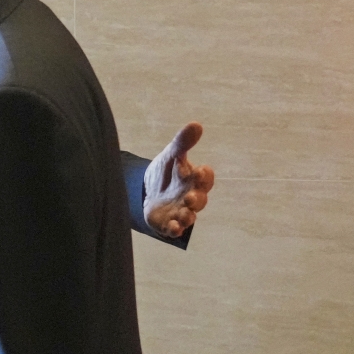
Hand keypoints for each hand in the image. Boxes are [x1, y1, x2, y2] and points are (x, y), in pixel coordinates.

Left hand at [143, 122, 214, 237]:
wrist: (148, 189)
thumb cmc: (167, 171)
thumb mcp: (171, 155)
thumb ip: (182, 142)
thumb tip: (196, 124)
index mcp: (194, 179)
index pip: (205, 178)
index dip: (204, 175)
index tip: (198, 170)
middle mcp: (191, 197)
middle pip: (200, 200)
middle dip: (196, 199)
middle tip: (189, 198)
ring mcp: (180, 211)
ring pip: (189, 216)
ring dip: (187, 216)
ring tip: (183, 214)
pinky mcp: (169, 222)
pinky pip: (175, 229)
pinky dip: (175, 229)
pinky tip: (173, 228)